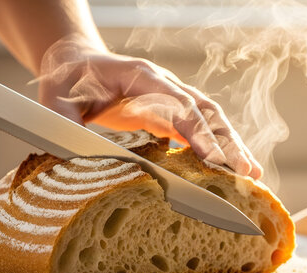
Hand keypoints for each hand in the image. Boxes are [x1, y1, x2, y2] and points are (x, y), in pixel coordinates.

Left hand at [37, 38, 262, 178]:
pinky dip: (216, 147)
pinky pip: (199, 128)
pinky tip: (228, 169)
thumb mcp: (56, 99)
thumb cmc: (67, 80)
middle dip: (227, 142)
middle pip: (205, 111)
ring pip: (210, 118)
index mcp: (140, 76)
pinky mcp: (169, 111)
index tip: (214, 160)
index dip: (197, 131)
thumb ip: (64, 124)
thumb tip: (76, 159)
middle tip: (246, 173)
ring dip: (230, 145)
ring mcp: (170, 96)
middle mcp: (163, 84)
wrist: (75, 63)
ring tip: (250, 174)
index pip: (178, 104)